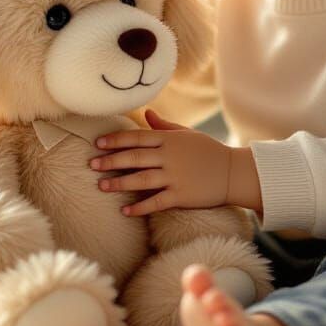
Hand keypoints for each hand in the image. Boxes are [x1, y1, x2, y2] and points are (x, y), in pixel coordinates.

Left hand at [90, 109, 233, 216]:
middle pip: (135, 157)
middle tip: (92, 165)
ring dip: (119, 183)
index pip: (137, 137)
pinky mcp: (181, 195)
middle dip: (111, 161)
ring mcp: (175, 176)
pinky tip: (125, 211)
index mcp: (170, 140)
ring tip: (102, 186)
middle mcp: (170, 156)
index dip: (116, 140)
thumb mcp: (187, 134)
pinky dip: (140, 207)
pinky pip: (156, 202)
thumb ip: (164, 126)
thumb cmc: (208, 151)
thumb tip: (146, 114)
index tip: (98, 144)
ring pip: (141, 179)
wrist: (233, 172)